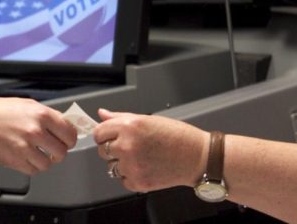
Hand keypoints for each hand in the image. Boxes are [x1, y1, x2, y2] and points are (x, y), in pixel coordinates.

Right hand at [0, 97, 77, 174]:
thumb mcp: (26, 104)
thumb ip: (46, 115)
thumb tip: (62, 126)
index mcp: (40, 114)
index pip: (69, 132)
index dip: (70, 138)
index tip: (66, 140)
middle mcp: (35, 131)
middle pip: (62, 151)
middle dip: (59, 151)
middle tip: (52, 148)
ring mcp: (26, 148)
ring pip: (49, 164)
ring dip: (45, 160)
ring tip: (36, 152)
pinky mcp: (16, 161)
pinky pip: (34, 170)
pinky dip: (32, 166)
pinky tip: (25, 156)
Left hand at [92, 108, 207, 192]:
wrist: (198, 157)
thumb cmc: (177, 136)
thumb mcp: (147, 119)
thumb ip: (120, 118)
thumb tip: (102, 114)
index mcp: (129, 127)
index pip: (99, 133)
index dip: (104, 135)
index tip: (109, 137)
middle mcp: (127, 146)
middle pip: (102, 151)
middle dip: (112, 149)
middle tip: (130, 147)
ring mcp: (132, 166)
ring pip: (111, 167)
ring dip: (121, 164)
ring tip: (140, 158)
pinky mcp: (139, 182)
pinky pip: (123, 180)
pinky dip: (131, 177)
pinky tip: (144, 168)